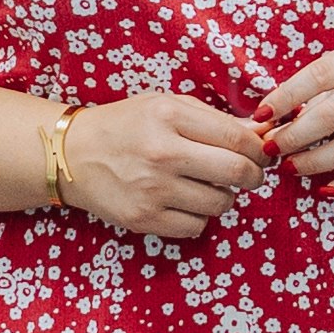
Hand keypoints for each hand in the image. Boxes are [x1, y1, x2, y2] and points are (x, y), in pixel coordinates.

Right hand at [52, 92, 268, 244]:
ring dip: (224, 196)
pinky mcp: (143, 218)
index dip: (259, 150)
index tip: (261, 154)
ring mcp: (152, 189)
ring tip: (207, 185)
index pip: (237, 138)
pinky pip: (196, 226)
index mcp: (169, 116)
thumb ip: (213, 119)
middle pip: (236, 172)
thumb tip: (259, 135)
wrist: (71, 155)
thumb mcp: (165, 106)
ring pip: (220, 203)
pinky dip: (199, 216)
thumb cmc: (125, 126)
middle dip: (254, 176)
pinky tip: (184, 202)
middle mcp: (162, 152)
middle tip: (250, 175)